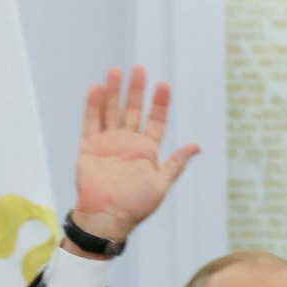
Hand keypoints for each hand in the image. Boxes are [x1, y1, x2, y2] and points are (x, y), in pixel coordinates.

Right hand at [69, 66, 200, 249]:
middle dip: (136, 89)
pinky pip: (91, 121)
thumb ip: (176, 163)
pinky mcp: (89, 146)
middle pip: (133, 109)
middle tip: (139, 68)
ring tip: (115, 70)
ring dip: (113, 91)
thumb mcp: (161, 184)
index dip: (160, 103)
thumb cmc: (136, 206)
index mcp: (147, 150)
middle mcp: (128, 142)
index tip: (164, 84)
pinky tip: (96, 87)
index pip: (156, 120)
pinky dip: (92, 105)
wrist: (107, 218)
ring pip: (111, 110)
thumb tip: (197, 146)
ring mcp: (108, 142)